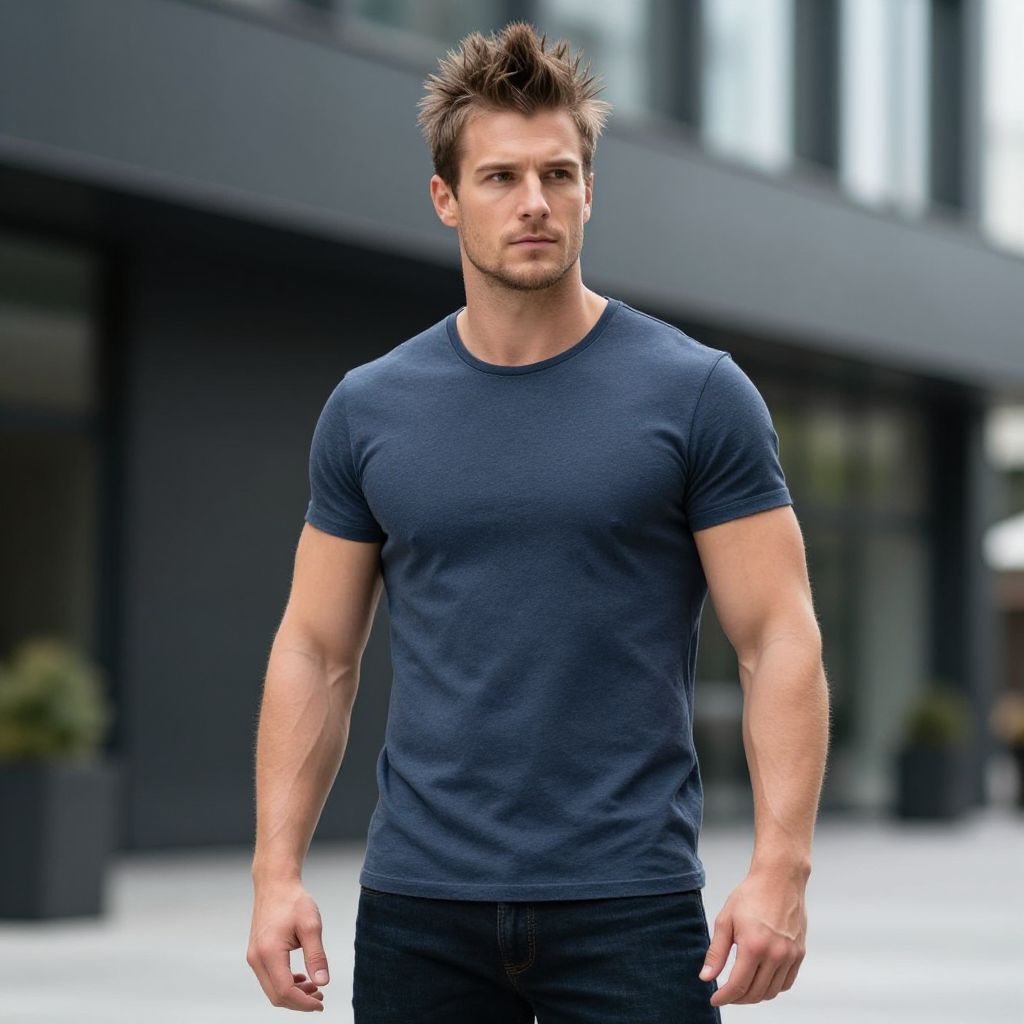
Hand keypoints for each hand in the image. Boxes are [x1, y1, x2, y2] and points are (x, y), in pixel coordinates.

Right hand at [247, 878, 329, 1011]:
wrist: (275, 884)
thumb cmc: (293, 901)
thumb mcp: (311, 926)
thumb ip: (316, 956)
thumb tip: (322, 982)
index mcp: (269, 952)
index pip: (285, 991)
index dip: (303, 1002)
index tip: (321, 1003)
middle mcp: (256, 958)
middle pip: (276, 996)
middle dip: (299, 1002)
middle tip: (320, 998)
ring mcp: (254, 957)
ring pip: (272, 989)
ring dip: (293, 994)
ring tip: (314, 988)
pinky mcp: (256, 954)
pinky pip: (269, 978)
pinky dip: (285, 984)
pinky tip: (301, 978)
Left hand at [699, 868, 806, 1006]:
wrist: (779, 878)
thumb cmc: (750, 895)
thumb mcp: (725, 920)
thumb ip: (717, 952)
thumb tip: (706, 977)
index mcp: (753, 946)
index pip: (738, 986)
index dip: (724, 997)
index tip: (715, 999)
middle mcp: (775, 955)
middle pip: (755, 993)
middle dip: (737, 999)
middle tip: (726, 994)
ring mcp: (790, 955)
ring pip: (772, 992)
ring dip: (755, 995)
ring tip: (741, 987)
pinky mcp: (799, 953)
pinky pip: (786, 983)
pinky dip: (772, 988)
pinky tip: (760, 980)